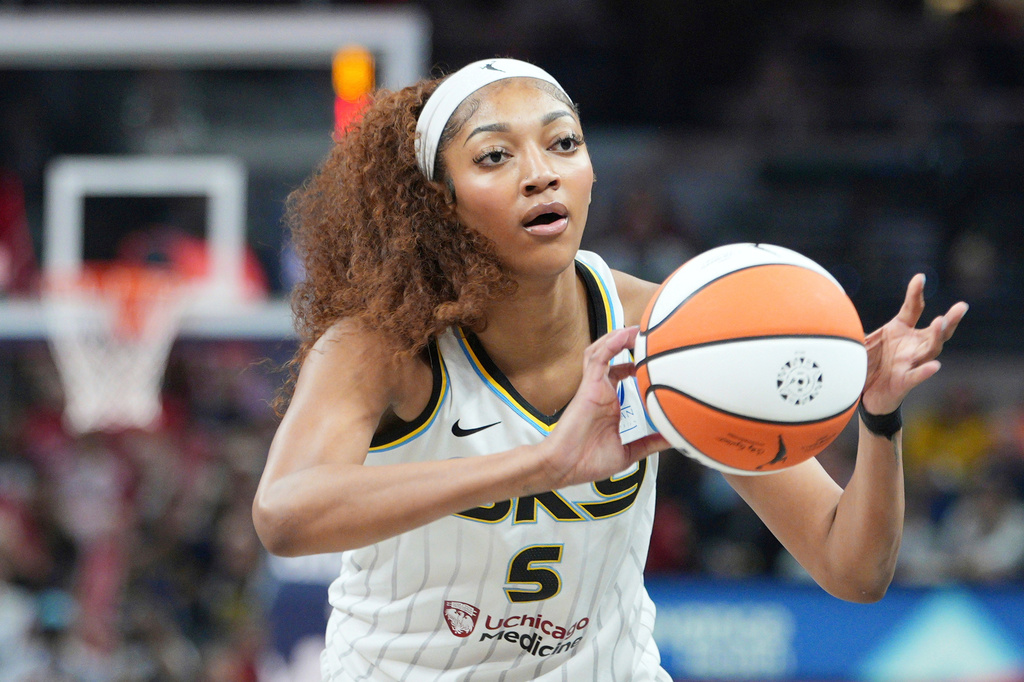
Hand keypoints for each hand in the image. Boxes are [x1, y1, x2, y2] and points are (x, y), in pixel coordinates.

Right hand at [541, 327, 668, 488]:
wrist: (564, 467)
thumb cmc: (588, 461)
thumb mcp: (629, 452)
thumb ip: (650, 443)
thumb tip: (673, 440)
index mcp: (610, 402)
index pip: (623, 371)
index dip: (638, 360)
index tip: (655, 355)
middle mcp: (602, 390)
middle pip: (614, 355)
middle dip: (629, 341)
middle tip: (650, 333)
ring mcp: (594, 386)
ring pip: (604, 350)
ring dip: (620, 337)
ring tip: (639, 328)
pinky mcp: (588, 386)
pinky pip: (597, 358)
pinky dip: (610, 344)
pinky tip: (624, 335)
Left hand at [861, 274, 968, 414]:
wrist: (864, 395)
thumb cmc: (868, 363)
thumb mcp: (862, 340)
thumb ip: (857, 324)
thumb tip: (839, 306)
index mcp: (901, 330)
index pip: (913, 308)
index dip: (916, 293)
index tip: (920, 277)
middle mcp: (912, 345)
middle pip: (935, 331)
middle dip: (949, 319)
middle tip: (961, 307)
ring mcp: (911, 363)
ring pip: (931, 350)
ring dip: (937, 337)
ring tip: (941, 323)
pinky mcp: (905, 382)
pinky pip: (916, 376)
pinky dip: (924, 371)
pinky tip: (934, 366)